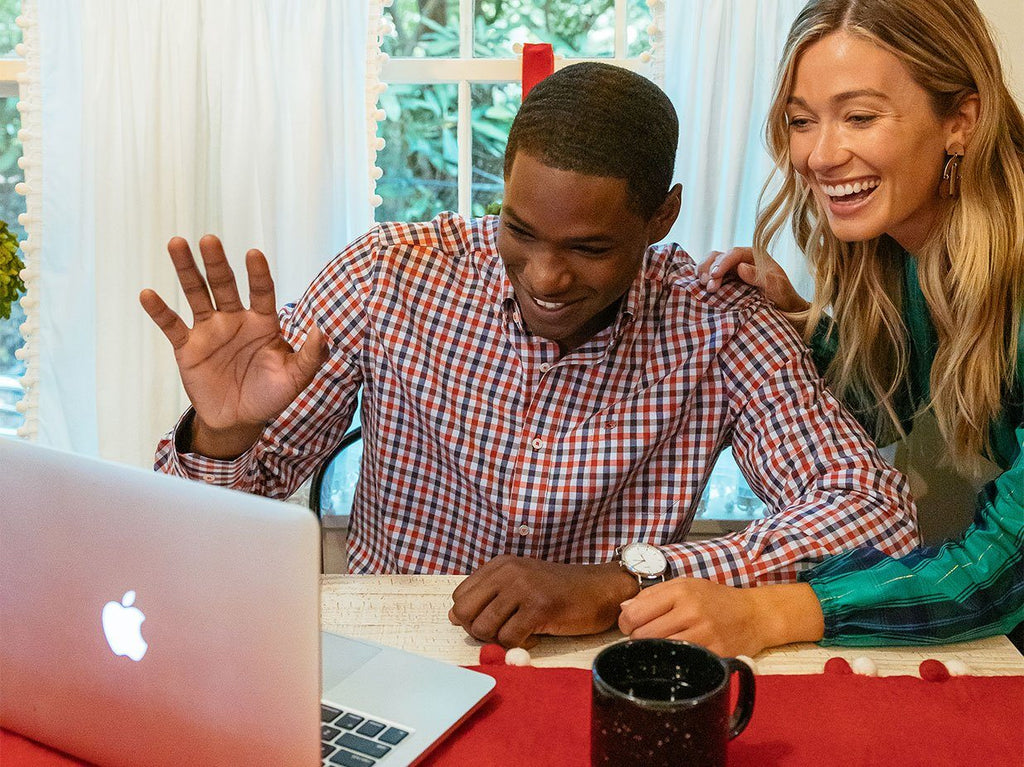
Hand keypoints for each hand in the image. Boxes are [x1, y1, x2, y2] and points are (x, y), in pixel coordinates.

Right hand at [140, 235, 326, 455]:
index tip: (254, 254)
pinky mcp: (187, 347)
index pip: (261, 291)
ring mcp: (209, 330)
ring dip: (186, 270)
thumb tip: (321, 330)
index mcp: (263, 322)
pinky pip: (172, 325)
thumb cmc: (271, 395)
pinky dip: (160, 311)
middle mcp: (235, 319)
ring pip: (196, 294)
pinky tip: (147, 294)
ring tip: (177, 244)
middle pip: (224, 284)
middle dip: (216, 263)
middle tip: (209, 239)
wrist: (239, 420)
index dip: (258, 274)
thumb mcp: (295, 378)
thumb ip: (310, 355)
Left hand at [448, 556, 638, 648]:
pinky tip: (537, 636)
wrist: (600, 589)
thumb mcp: (519, 585)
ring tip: (523, 632)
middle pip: (464, 613)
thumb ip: (487, 597)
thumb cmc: (559, 591)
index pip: (459, 597)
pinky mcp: (539, 607)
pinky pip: (509, 639)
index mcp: (500, 565)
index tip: (493, 622)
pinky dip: (520, 645)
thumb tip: (452, 617)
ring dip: (500, 640)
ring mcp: (523, 588)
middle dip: (479, 631)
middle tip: (504, 631)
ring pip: (484, 629)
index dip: (470, 617)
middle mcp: (508, 572)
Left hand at [618, 579, 824, 658]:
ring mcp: (704, 634)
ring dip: (652, 652)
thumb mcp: (685, 585)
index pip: (635, 613)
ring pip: (659, 651)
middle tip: (642, 639)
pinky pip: (682, 662)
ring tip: (658, 647)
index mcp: (680, 591)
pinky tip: (675, 656)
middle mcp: (691, 611)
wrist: (754, 615)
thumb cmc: (716, 599)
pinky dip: (672, 662)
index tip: (629, 626)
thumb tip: (623, 609)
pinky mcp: (714, 654)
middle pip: (643, 635)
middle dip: (636, 640)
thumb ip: (652, 595)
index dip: (625, 623)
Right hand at [696, 247, 809, 313]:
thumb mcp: (777, 287)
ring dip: (703, 273)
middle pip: (718, 256)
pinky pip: (709, 276)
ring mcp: (731, 271)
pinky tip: (699, 287)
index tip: (715, 275)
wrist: (785, 310)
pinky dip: (702, 279)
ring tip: (702, 286)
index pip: (734, 253)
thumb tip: (740, 267)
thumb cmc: (784, 297)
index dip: (722, 262)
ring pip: (710, 263)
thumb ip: (761, 277)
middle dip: (710, 269)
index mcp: (754, 255)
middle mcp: (740, 260)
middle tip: (709, 286)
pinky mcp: (724, 282)